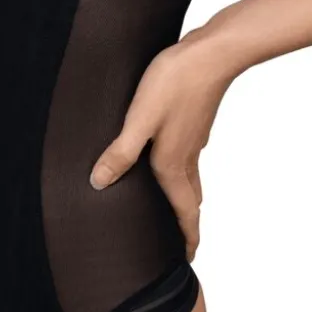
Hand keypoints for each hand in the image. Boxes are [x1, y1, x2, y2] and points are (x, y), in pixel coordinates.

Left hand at [88, 27, 232, 260]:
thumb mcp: (139, 118)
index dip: (186, 237)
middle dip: (186, 224)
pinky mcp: (195, 121)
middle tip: (181, 243)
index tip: (188, 259)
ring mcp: (194, 138)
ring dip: (184, 198)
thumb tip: (98, 184)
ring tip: (174, 209)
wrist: (213, 53)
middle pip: (190, 200)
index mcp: (173, 163)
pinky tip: (171, 159)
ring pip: (191, 178)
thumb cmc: (175, 83)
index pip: (183, 211)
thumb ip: (120, 152)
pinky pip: (189, 157)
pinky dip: (182, 172)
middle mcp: (187, 156)